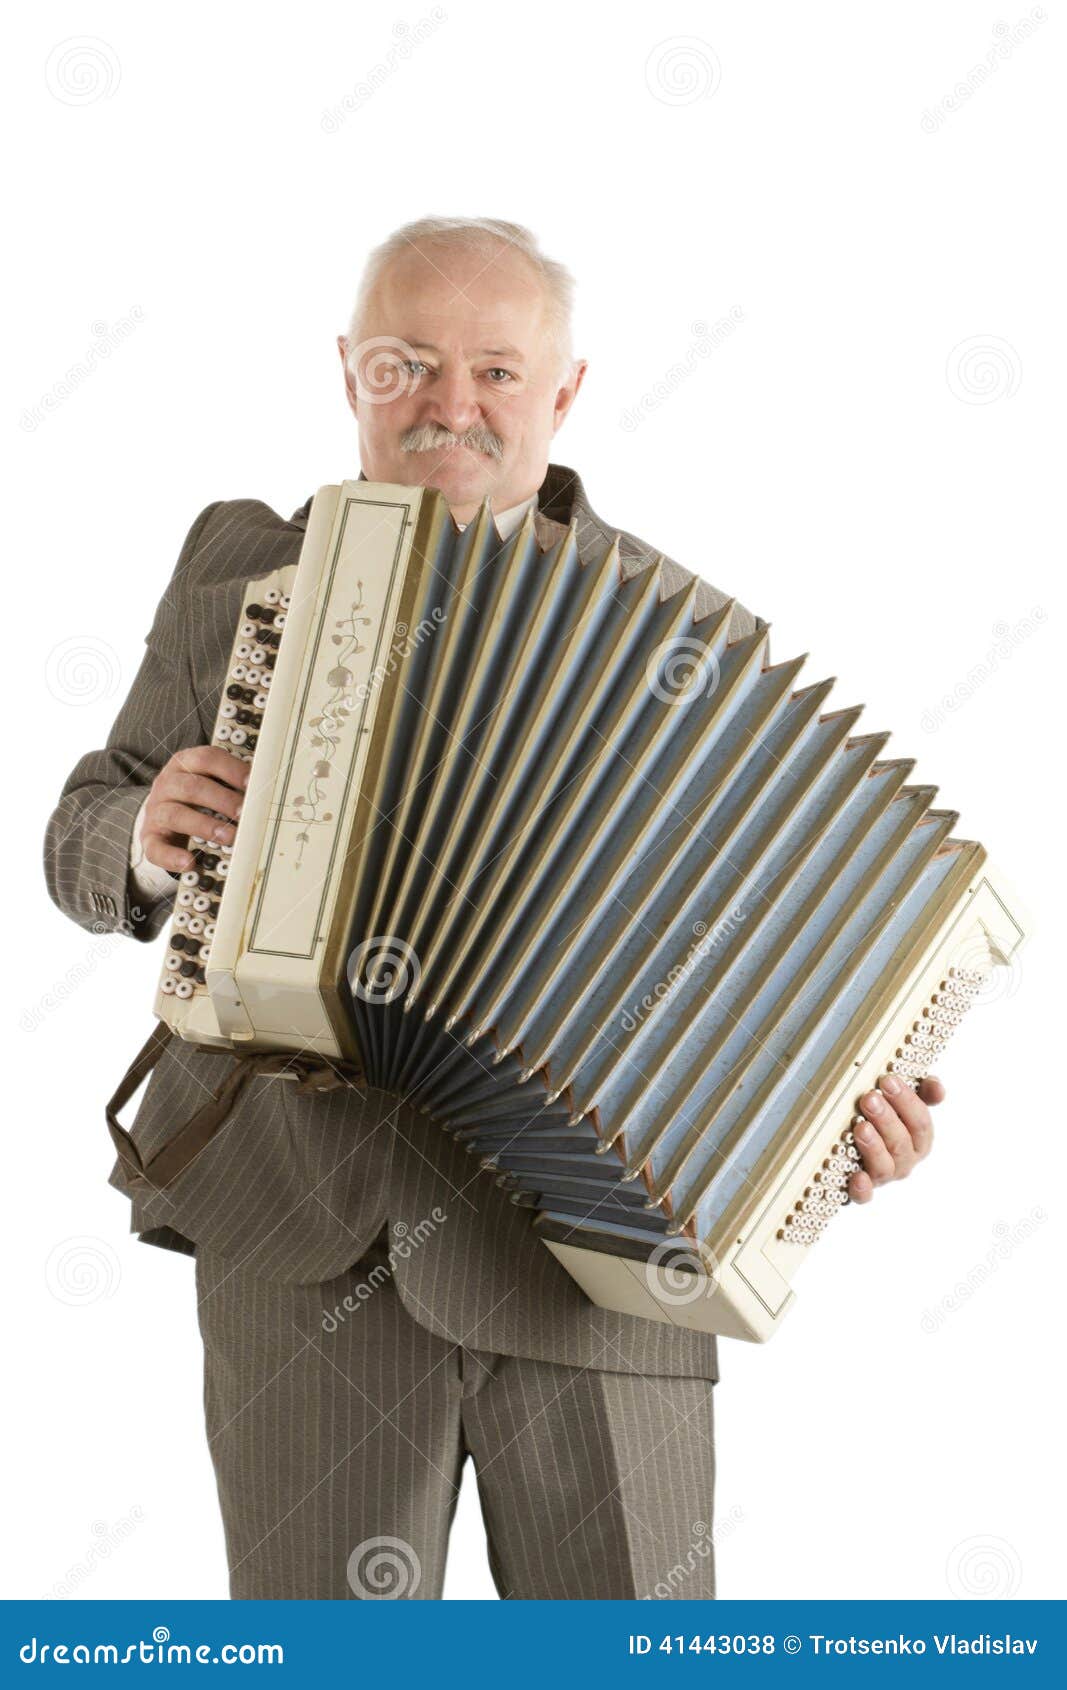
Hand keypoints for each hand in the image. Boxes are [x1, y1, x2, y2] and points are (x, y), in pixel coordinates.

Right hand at [141, 746, 249, 873]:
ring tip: (228, 838)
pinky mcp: (150, 837)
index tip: (252, 783)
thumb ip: (231, 781)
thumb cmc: (194, 798)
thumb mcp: (210, 781)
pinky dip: (172, 857)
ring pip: (176, 815)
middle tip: (244, 813)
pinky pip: (156, 847)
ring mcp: (156, 810)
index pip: (207, 758)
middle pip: (193, 787)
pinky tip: (189, 863)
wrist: (161, 816)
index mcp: (185, 764)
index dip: (231, 769)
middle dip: (222, 800)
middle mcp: (168, 784)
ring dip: (205, 826)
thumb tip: (265, 789)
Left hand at [848, 1073, 944, 1202]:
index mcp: (919, 1140)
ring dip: (873, 1146)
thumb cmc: (884, 1120)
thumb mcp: (903, 1103)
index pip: (920, 1123)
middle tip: (869, 1099)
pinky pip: (864, 1196)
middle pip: (901, 1143)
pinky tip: (857, 1177)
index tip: (888, 1080)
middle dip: (886, 1119)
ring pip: (884, 1166)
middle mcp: (905, 1161)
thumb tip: (936, 1087)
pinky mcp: (863, 1189)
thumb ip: (923, 1093)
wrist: (853, 1147)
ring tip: (860, 1126)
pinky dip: (862, 1189)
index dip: (906, 1101)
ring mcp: (884, 1176)